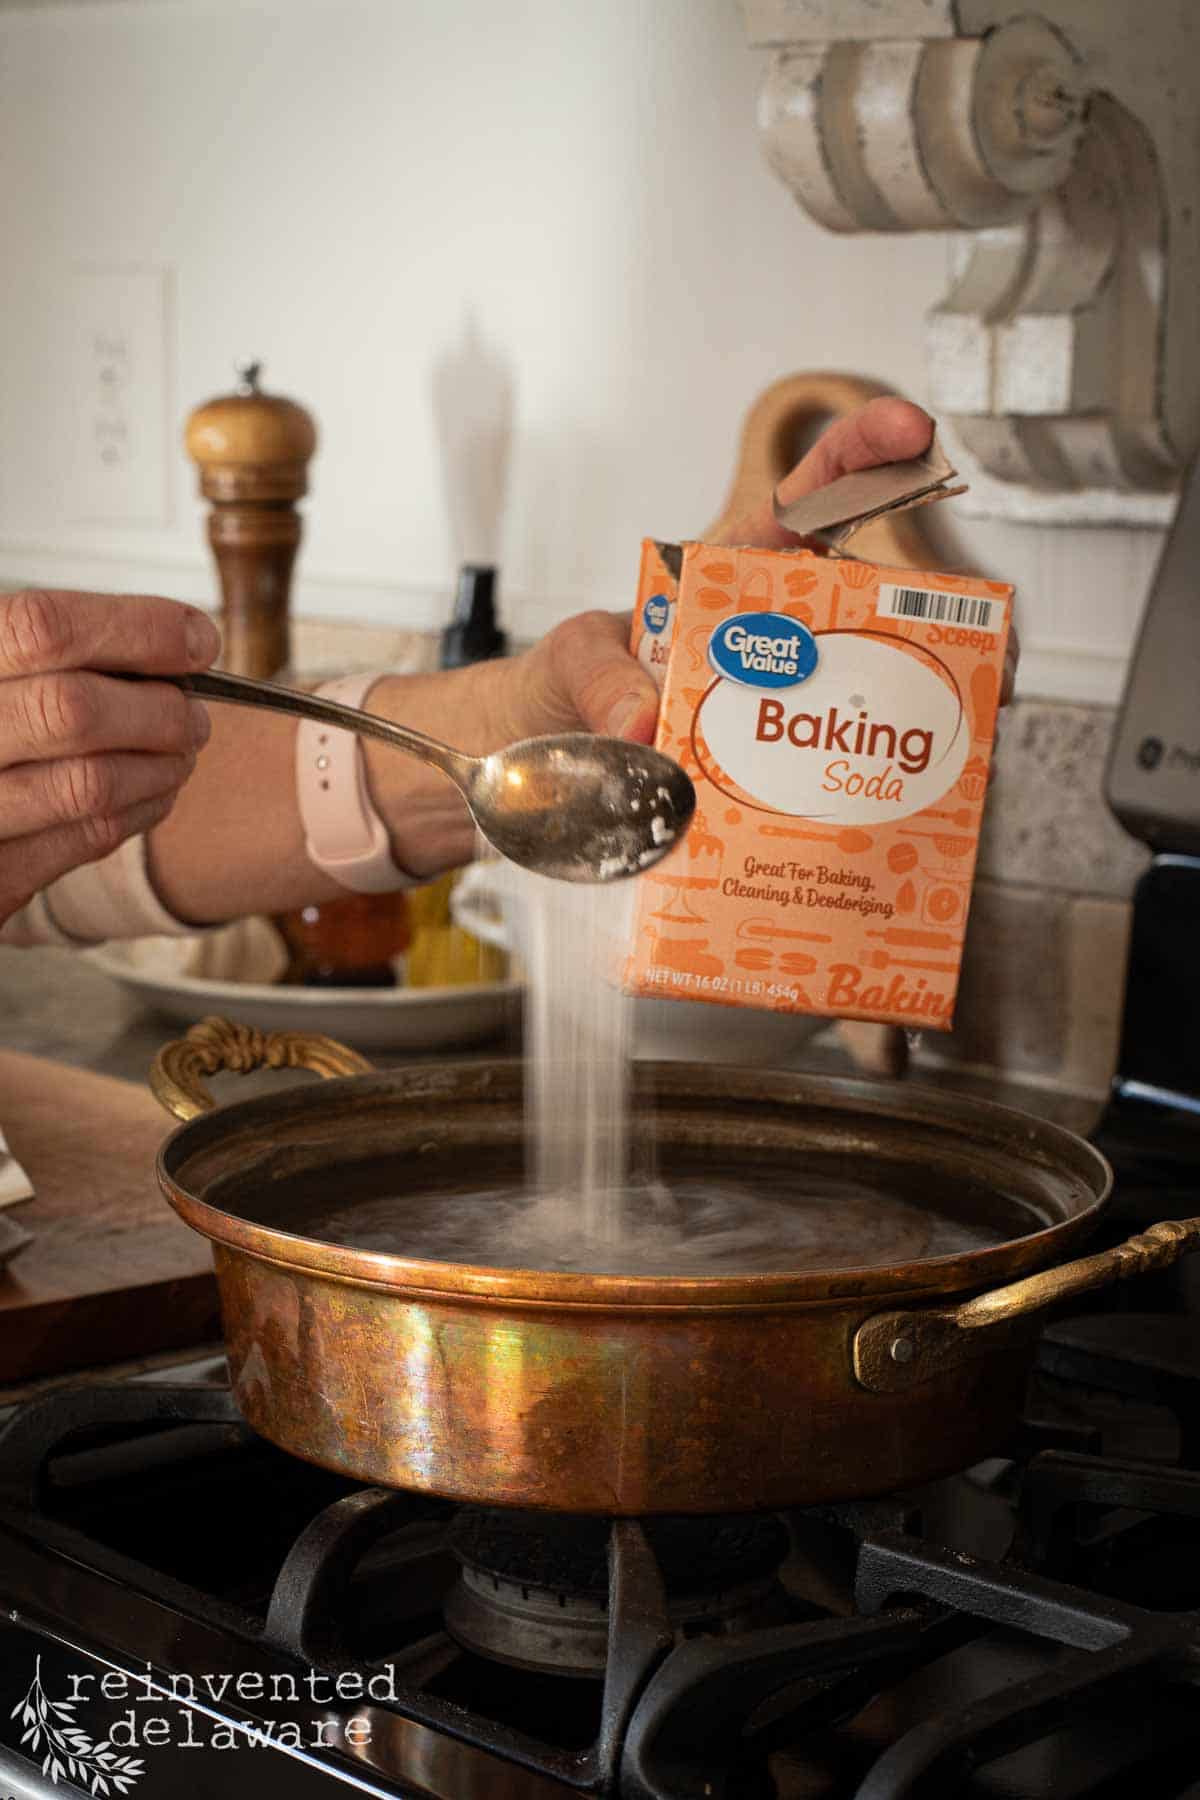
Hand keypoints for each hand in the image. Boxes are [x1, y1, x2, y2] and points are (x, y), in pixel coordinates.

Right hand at [0, 588, 219, 925]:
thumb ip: (64, 649)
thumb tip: (185, 641)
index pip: (44, 629)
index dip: (137, 630)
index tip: (197, 639)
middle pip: (74, 710)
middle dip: (159, 710)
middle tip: (193, 713)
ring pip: (91, 785)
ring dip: (161, 766)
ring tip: (180, 751)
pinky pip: (88, 838)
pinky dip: (144, 810)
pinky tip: (155, 791)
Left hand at [482, 397, 1017, 743]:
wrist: (537, 758)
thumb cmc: (562, 687)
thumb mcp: (570, 663)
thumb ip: (602, 681)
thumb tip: (643, 728)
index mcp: (732, 576)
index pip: (807, 501)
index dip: (861, 460)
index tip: (911, 432)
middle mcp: (770, 638)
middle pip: (867, 607)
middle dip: (932, 620)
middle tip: (982, 641)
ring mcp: (775, 704)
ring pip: (862, 694)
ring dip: (912, 712)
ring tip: (957, 731)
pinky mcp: (767, 766)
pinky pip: (820, 772)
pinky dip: (857, 788)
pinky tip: (889, 809)